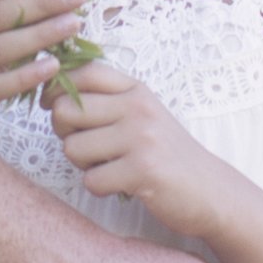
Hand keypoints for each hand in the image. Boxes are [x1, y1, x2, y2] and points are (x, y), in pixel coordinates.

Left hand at [46, 61, 213, 231]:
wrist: (211, 190)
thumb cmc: (166, 155)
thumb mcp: (142, 116)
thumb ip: (107, 102)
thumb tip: (51, 97)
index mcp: (136, 90)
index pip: (85, 72)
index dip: (57, 88)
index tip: (53, 106)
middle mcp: (138, 108)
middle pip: (67, 110)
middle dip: (65, 134)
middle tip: (87, 148)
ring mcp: (141, 137)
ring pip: (73, 148)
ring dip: (83, 166)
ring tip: (109, 167)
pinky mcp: (143, 170)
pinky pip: (91, 180)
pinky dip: (100, 188)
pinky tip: (121, 185)